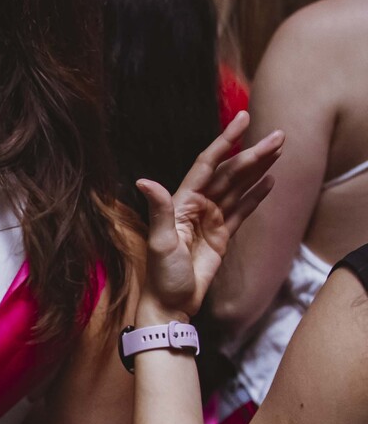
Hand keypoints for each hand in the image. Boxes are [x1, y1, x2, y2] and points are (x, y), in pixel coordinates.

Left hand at [137, 111, 282, 320]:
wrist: (171, 305)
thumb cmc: (161, 276)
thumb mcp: (161, 242)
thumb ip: (159, 211)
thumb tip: (144, 182)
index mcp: (182, 203)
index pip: (208, 165)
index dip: (226, 141)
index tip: (243, 119)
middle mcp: (196, 207)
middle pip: (229, 174)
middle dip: (253, 154)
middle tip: (279, 136)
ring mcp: (210, 220)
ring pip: (238, 188)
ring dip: (258, 169)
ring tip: (280, 149)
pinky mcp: (221, 235)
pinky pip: (241, 210)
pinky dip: (255, 195)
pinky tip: (270, 179)